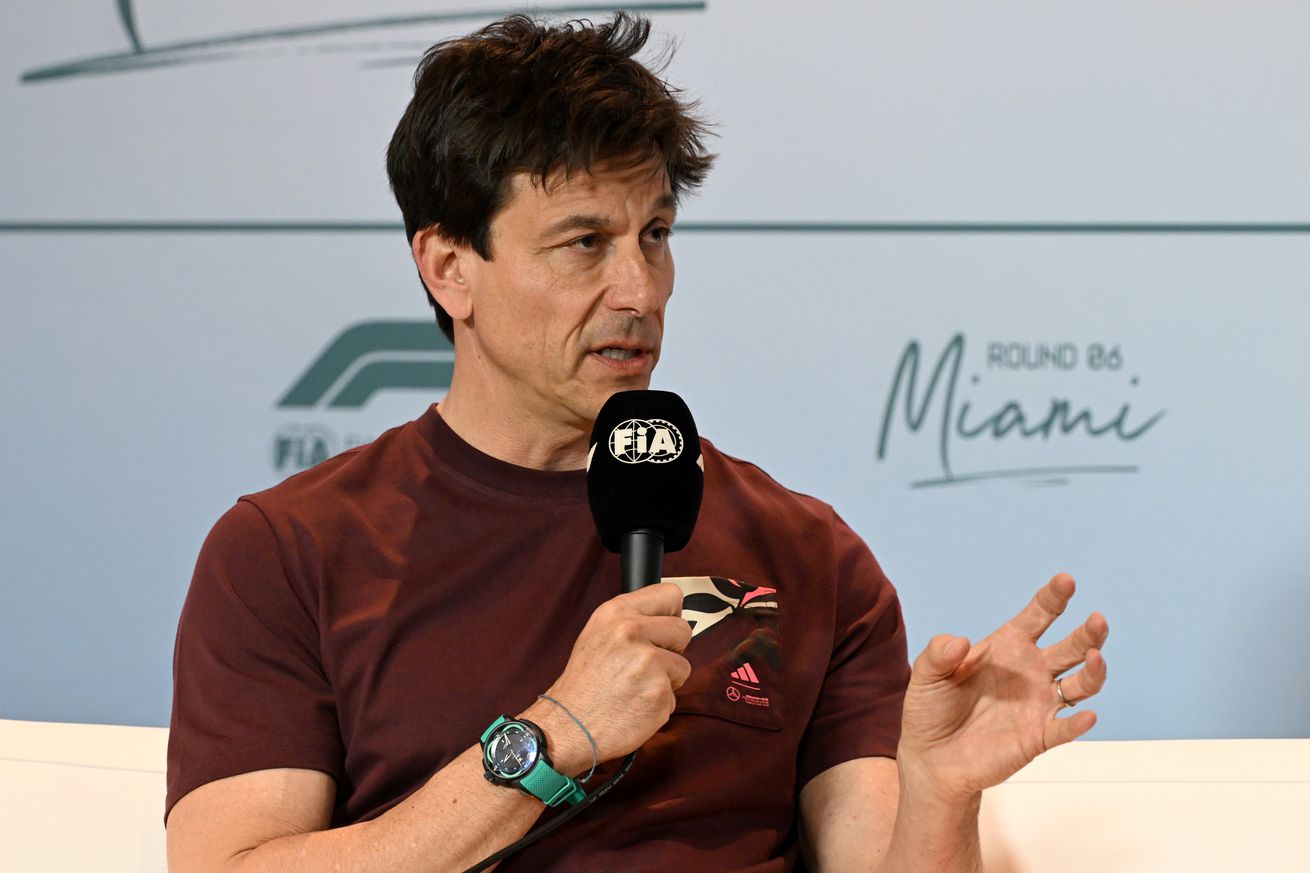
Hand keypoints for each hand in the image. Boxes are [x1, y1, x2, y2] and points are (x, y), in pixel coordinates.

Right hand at [536, 583, 691, 770]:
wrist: (567, 727)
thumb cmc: (583, 684)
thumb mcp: (597, 634)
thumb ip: (631, 620)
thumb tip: (669, 616)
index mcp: (616, 612)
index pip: (670, 594)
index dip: (671, 614)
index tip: (663, 629)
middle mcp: (632, 631)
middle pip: (683, 630)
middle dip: (671, 650)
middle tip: (644, 666)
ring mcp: (649, 663)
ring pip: (683, 666)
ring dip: (666, 680)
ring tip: (634, 688)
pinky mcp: (659, 693)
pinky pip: (674, 696)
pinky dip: (658, 704)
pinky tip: (634, 707)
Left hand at [897, 573, 1107, 804]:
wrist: (931, 757)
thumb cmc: (931, 709)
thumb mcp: (926, 675)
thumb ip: (938, 653)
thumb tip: (960, 641)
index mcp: (1007, 647)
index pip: (1039, 615)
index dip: (1054, 597)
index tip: (1066, 580)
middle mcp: (1031, 671)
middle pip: (1071, 648)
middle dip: (1088, 633)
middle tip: (1097, 620)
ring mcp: (1038, 704)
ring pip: (1081, 684)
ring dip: (1094, 672)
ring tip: (1095, 657)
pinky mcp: (1038, 737)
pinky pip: (1065, 729)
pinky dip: (1078, 723)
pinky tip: (1086, 715)